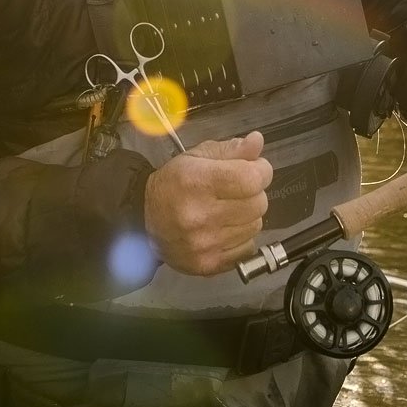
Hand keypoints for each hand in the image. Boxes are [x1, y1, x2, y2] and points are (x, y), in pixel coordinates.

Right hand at [144, 131, 273, 274]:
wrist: (144, 220)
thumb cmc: (173, 184)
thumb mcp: (197, 157)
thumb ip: (231, 149)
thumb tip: (257, 141)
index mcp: (197, 182)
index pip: (252, 178)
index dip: (261, 171)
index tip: (256, 169)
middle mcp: (200, 215)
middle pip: (258, 203)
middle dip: (254, 193)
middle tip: (237, 190)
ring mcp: (205, 244)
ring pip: (255, 226)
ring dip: (247, 215)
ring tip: (227, 210)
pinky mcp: (209, 264)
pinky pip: (248, 248)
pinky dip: (241, 237)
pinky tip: (224, 229)